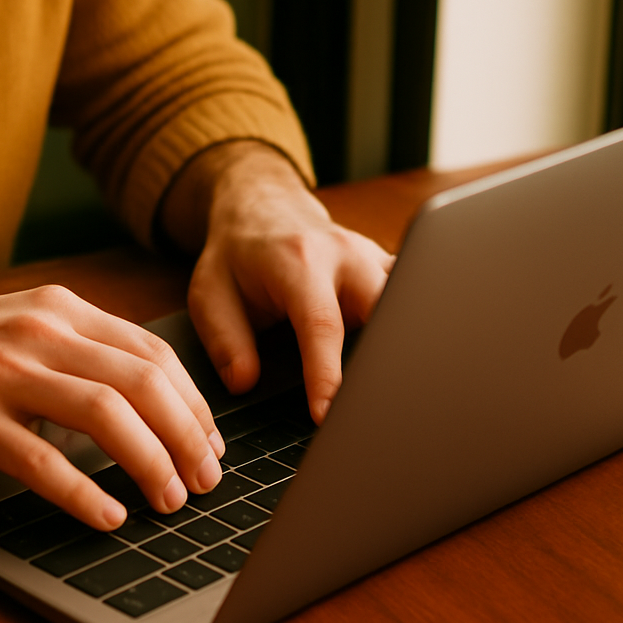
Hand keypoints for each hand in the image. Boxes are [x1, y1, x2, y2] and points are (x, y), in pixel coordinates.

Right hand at [0, 286, 226, 529]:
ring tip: (168, 499)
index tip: (210, 443)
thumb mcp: (7, 326)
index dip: (194, 404)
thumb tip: (136, 395)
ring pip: (107, 415)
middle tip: (206, 480)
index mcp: (53, 309)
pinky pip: (41, 459)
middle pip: (144, 382)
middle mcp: (34, 331)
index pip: (152, 352)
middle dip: (189, 438)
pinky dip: (85, 493)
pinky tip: (107, 515)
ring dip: (151, 463)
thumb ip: (67, 347)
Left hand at [163, 142, 394, 422]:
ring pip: (411, 303)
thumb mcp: (209, 292)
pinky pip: (413, 299)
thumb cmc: (236, 255)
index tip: (327, 414)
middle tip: (378, 413)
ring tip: (403, 398)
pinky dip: (413, 330)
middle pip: (386, 310)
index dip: (328, 374)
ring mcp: (373, 258)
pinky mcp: (388, 268)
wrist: (262, 208)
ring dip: (408, 345)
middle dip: (387, 360)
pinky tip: (410, 366)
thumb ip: (225, 339)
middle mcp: (345, 255)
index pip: (322, 325)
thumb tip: (244, 383)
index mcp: (299, 261)